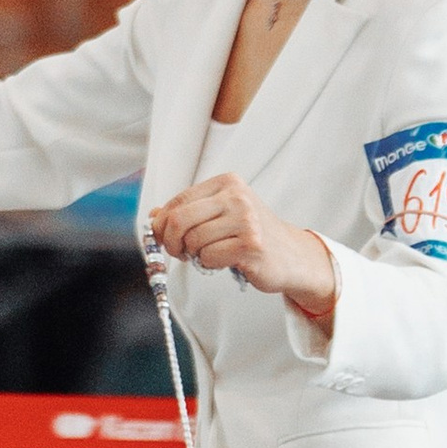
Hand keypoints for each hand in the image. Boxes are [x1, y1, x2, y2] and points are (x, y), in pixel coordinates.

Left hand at [147, 172, 335, 324]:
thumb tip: (154, 216)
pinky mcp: (251, 244)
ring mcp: (246, 220)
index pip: (179, 201)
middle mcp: (237, 196)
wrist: (291, 255)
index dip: (163, 224)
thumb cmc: (252, 235)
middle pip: (180, 219)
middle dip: (171, 241)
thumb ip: (189, 212)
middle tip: (178, 253)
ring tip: (211, 254)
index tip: (164, 238)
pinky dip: (211, 264)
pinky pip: (210, 257)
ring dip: (195, 255)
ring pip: (194, 241)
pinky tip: (226, 261)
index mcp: (227, 183)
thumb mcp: (221, 215)